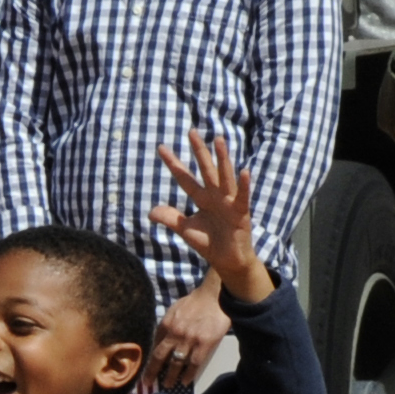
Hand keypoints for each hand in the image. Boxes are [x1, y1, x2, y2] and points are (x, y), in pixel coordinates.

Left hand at [144, 278, 232, 393]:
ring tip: (168, 385)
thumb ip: (167, 325)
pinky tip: (185, 381)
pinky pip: (194, 363)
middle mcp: (174, 333)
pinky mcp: (204, 344)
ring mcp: (189, 339)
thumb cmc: (195, 302)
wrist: (215, 296)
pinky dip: (188, 374)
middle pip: (160, 357)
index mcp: (165, 324)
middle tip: (149, 383)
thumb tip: (160, 340)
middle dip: (152, 372)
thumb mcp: (174, 310)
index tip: (146, 369)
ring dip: (171, 376)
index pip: (154, 346)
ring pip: (176, 363)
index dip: (149, 360)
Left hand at [146, 136, 271, 308]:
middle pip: (205, 170)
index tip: (161, 147)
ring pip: (224, 177)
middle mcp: (215, 196)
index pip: (185, 178)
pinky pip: (242, 197)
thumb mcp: (185, 229)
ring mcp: (229, 203)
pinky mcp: (241, 213)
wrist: (227, 261)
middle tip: (191, 132)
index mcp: (202, 198)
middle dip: (198, 151)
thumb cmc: (209, 242)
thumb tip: (150, 212)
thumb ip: (170, 218)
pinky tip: (244, 171)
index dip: (173, 164)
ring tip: (219, 140)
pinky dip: (243, 185)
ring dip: (222, 159)